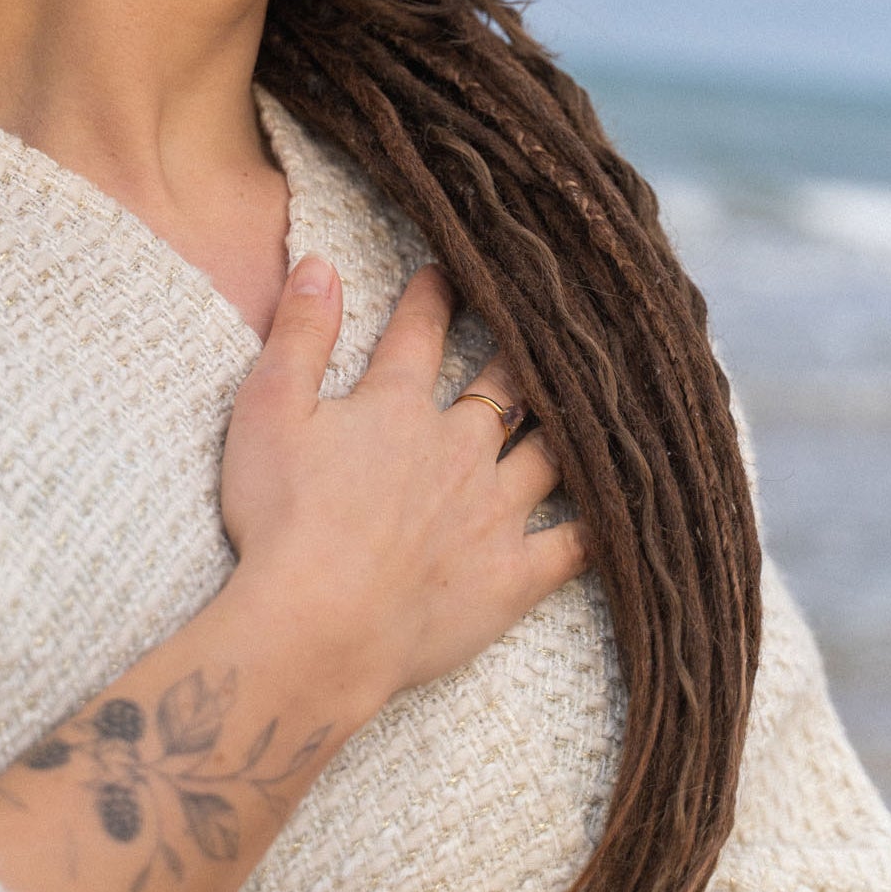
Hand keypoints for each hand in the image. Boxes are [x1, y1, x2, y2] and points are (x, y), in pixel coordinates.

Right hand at [220, 253, 589, 713]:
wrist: (316, 628)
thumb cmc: (281, 519)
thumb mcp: (268, 409)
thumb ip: (299, 334)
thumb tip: (320, 263)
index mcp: (397, 406)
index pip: (421, 334)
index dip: (434, 298)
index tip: (449, 271)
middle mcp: (458, 449)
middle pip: (503, 387)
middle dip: (520, 352)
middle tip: (540, 328)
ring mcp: (493, 512)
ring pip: (551, 452)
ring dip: (570, 424)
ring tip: (592, 402)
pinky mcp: (512, 576)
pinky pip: (575, 544)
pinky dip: (603, 522)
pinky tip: (623, 506)